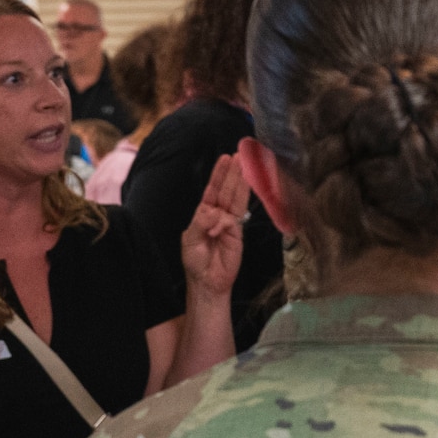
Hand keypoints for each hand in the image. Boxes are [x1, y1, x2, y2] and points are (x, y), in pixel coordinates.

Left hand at [182, 153, 248, 301]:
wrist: (207, 282)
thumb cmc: (195, 261)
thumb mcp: (191, 239)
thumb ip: (201, 222)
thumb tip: (213, 212)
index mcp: (204, 213)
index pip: (213, 189)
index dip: (220, 174)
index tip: (226, 158)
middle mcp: (218, 215)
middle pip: (227, 190)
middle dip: (234, 173)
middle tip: (240, 156)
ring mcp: (229, 223)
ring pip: (235, 199)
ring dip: (240, 183)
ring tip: (246, 166)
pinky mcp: (237, 234)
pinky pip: (234, 219)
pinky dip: (225, 219)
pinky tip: (220, 220)